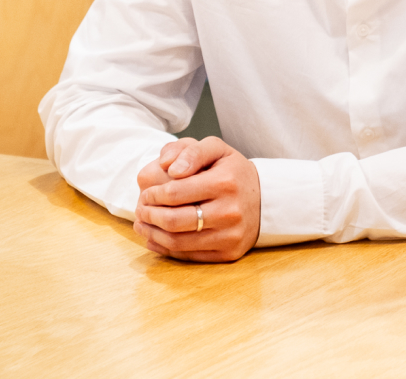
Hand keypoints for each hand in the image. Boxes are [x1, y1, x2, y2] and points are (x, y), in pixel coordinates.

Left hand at [133, 136, 260, 261]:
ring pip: (178, 242)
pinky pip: (189, 256)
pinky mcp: (228, 252)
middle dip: (149, 216)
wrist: (265, 200)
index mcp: (225, 182)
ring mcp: (230, 235)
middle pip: (173, 220)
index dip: (153, 195)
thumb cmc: (233, 173)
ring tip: (143, 225)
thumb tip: (168, 167)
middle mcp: (229, 211)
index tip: (146, 194)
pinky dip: (165, 249)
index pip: (174, 193)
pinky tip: (155, 239)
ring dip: (152, 234)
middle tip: (140, 210)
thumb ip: (189, 150)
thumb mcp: (216, 149)